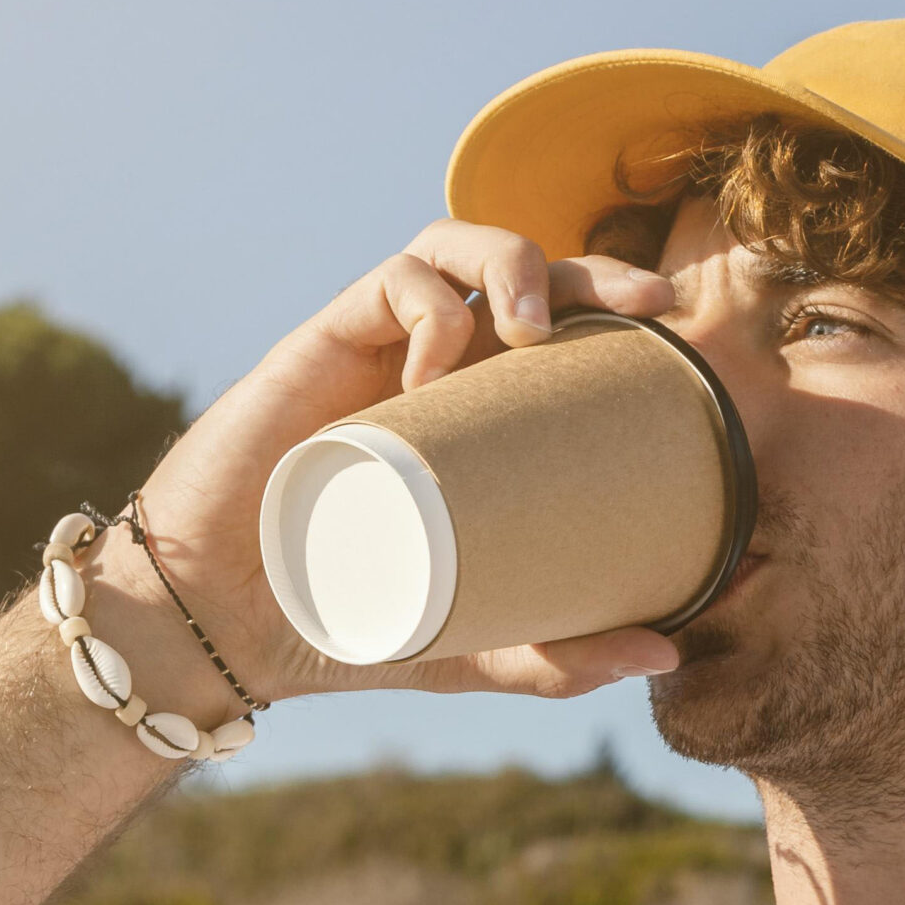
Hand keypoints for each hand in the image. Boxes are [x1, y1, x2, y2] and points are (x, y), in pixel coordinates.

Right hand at [111, 222, 682, 702]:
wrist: (226, 624)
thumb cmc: (349, 625)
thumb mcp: (479, 648)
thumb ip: (563, 657)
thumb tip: (668, 656)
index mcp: (477, 417)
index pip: (559, 331)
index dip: (619, 311)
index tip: (678, 338)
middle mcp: (431, 369)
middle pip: (524, 273)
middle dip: (594, 267)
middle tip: (648, 309)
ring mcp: (377, 351)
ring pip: (454, 247)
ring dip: (512, 262)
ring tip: (535, 331)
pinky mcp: (321, 344)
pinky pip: (389, 285)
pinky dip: (428, 309)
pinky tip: (436, 370)